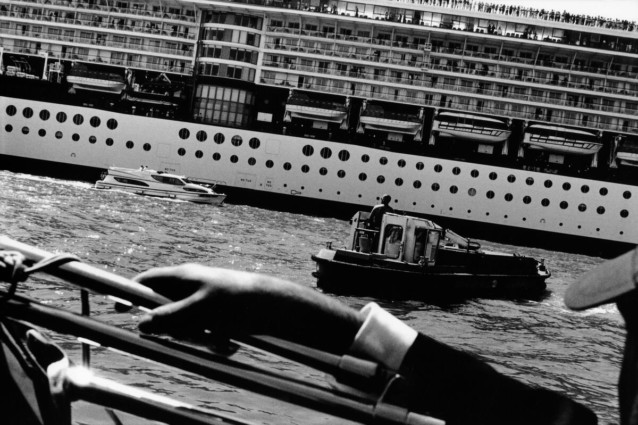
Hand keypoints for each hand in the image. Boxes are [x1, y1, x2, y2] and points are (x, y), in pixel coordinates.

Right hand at [133, 264, 363, 352]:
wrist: (274, 306)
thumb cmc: (236, 301)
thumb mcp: (199, 310)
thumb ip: (169, 317)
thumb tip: (142, 325)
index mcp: (184, 277)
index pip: (148, 281)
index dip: (131, 294)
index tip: (118, 309)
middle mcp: (192, 287)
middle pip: (165, 312)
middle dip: (176, 330)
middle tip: (191, 335)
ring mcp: (205, 303)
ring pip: (186, 327)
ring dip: (198, 339)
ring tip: (218, 339)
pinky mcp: (218, 317)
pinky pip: (204, 334)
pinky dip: (213, 342)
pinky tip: (228, 344)